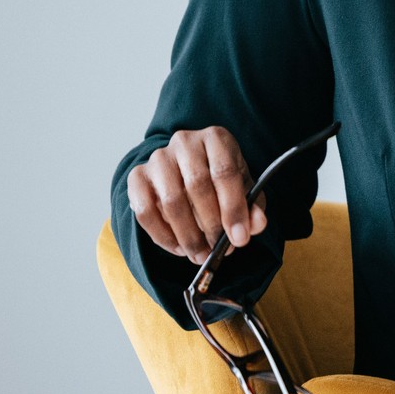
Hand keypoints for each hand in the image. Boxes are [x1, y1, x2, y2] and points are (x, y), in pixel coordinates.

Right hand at [127, 127, 268, 261]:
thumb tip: (257, 225)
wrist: (186, 169)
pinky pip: (145, 212)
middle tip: (218, 249)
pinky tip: (179, 248)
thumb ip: (253, 205)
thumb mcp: (244, 187)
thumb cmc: (220, 178)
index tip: (240, 238)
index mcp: (216, 138)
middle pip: (197, 186)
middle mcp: (184, 142)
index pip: (225, 172)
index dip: (233, 208)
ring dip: (188, 235)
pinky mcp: (137, 177)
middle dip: (211, 224)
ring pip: (171, 201)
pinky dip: (163, 236)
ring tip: (201, 254)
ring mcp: (158, 158)